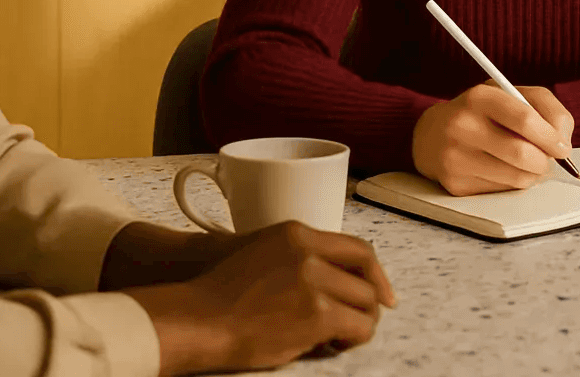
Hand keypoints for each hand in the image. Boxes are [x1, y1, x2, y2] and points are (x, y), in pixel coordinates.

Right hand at [124, 220, 396, 374]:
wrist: (197, 318)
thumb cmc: (219, 294)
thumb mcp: (261, 253)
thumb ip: (298, 256)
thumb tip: (333, 280)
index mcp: (297, 233)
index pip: (357, 247)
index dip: (376, 273)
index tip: (382, 293)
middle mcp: (310, 252)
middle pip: (366, 275)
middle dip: (368, 302)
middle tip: (358, 321)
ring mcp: (314, 281)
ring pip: (366, 303)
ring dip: (359, 322)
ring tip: (338, 336)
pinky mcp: (316, 312)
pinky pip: (358, 327)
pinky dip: (351, 339)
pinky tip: (330, 344)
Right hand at [412, 83, 575, 195]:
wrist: (432, 135)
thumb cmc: (484, 113)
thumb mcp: (512, 95)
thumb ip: (547, 109)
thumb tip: (563, 145)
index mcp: (479, 97)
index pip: (524, 118)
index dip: (551, 136)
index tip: (563, 147)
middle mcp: (462, 125)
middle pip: (522, 153)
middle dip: (544, 161)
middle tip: (547, 159)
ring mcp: (455, 157)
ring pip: (517, 177)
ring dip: (532, 174)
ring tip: (527, 163)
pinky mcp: (455, 184)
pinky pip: (502, 191)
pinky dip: (513, 183)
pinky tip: (502, 170)